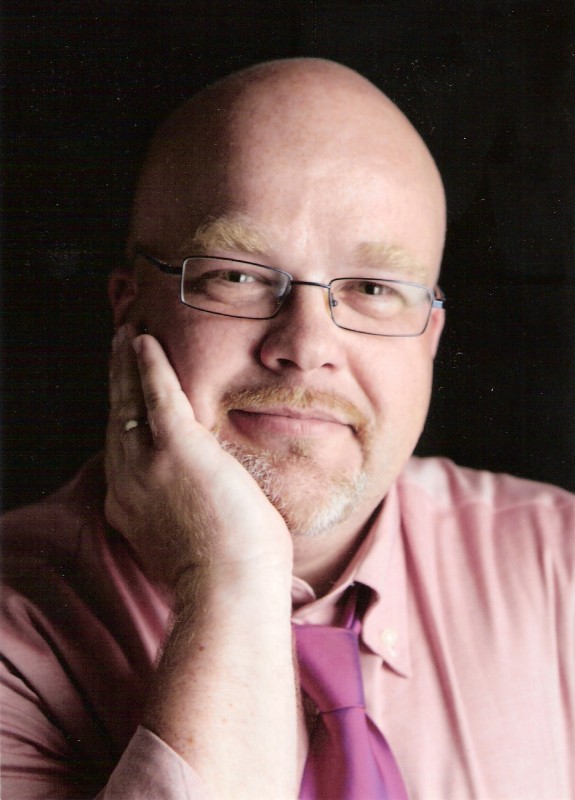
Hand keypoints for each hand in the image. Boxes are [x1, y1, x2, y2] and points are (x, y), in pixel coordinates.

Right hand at [104, 325, 292, 598]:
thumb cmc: (228, 578)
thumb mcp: (191, 544)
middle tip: (118, 352)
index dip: (124, 422)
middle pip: (117, 421)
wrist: (229, 591)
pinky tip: (143, 341)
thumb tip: (208, 502)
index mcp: (131, 508)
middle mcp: (128, 483)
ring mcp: (147, 465)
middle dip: (117, 383)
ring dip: (126, 365)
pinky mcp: (176, 448)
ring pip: (128, 402)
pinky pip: (156, 394)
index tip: (128, 402)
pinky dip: (147, 365)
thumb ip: (186, 517)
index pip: (123, 453)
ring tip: (127, 337)